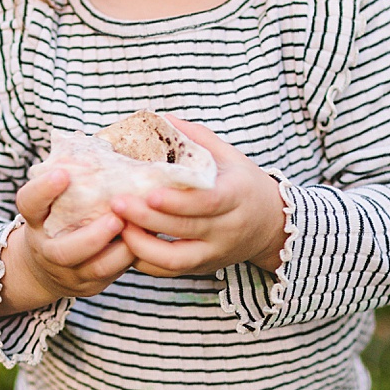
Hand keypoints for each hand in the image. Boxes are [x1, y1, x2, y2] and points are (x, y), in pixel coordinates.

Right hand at [0, 168, 136, 314]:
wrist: (49, 266)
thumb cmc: (63, 214)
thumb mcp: (59, 197)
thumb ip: (76, 175)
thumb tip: (114, 133)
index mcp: (36, 219)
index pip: (28, 203)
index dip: (42, 190)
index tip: (62, 174)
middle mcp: (47, 248)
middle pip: (61, 250)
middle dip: (90, 236)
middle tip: (115, 217)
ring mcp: (67, 271)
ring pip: (90, 268)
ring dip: (116, 251)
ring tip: (138, 231)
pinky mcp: (88, 285)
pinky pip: (109, 277)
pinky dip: (127, 260)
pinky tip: (145, 242)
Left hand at [110, 115, 286, 277]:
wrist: (272, 225)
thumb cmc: (244, 183)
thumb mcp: (229, 155)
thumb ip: (196, 137)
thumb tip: (160, 117)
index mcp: (237, 195)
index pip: (208, 202)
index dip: (178, 201)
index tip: (149, 193)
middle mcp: (228, 227)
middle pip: (185, 229)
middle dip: (147, 219)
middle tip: (116, 203)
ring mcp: (215, 251)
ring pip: (176, 259)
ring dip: (142, 246)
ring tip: (117, 226)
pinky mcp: (203, 267)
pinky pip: (171, 271)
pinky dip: (145, 261)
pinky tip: (125, 243)